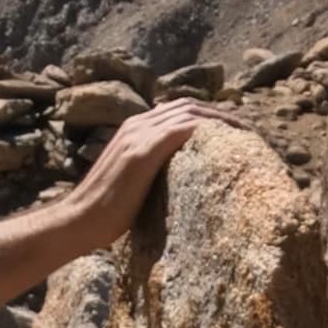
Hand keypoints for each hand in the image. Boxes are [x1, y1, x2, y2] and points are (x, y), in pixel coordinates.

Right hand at [66, 99, 238, 241]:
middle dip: (222, 116)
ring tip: (247, 136)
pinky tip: (228, 143)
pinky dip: (208, 130)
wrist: (78, 221)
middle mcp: (136, 125)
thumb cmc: (104, 212)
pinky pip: (183, 128)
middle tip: (249, 133)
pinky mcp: (142, 152)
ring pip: (190, 113)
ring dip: (222, 121)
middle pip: (190, 106)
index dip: (209, 118)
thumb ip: (153, 170)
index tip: (235, 134)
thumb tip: (182, 180)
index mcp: (133, 130)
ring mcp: (138, 136)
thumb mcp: (133, 182)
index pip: (179, 111)